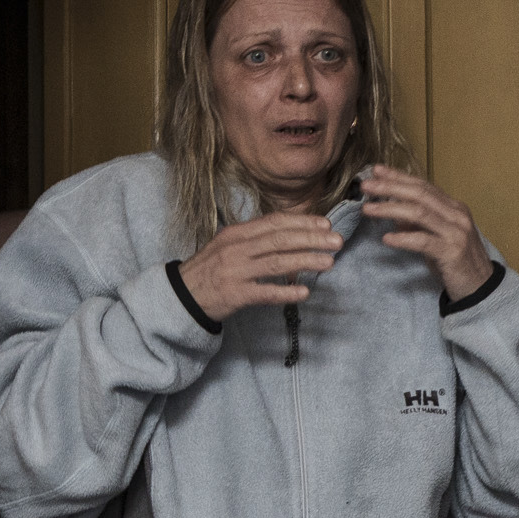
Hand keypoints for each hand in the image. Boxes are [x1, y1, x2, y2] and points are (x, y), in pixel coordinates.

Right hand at [176, 206, 342, 322]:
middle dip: (312, 239)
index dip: (303, 222)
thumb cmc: (210, 269)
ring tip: (329, 262)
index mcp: (237, 233)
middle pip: (281, 240)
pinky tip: (304, 292)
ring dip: (306, 261)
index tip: (325, 224)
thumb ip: (255, 238)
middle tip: (337, 241)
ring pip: (277, 263)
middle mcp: (237, 249)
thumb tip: (291, 232)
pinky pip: (265, 292)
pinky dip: (286, 292)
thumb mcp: (228, 245)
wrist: (181, 295)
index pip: (275, 222)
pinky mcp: (235, 295)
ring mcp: (235, 271)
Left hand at [355, 166, 493, 302]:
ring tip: (368, 209)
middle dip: (391, 187)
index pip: (423, 186)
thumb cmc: (457, 263)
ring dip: (391, 209)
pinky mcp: (452, 252)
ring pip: (419, 213)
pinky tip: (387, 238)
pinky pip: (423, 241)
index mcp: (453, 208)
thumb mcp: (437, 238)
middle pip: (420, 194)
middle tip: (366, 185)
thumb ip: (419, 224)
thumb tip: (395, 213)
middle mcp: (456, 215)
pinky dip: (403, 238)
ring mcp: (456, 232)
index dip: (399, 177)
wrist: (481, 287)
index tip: (377, 170)